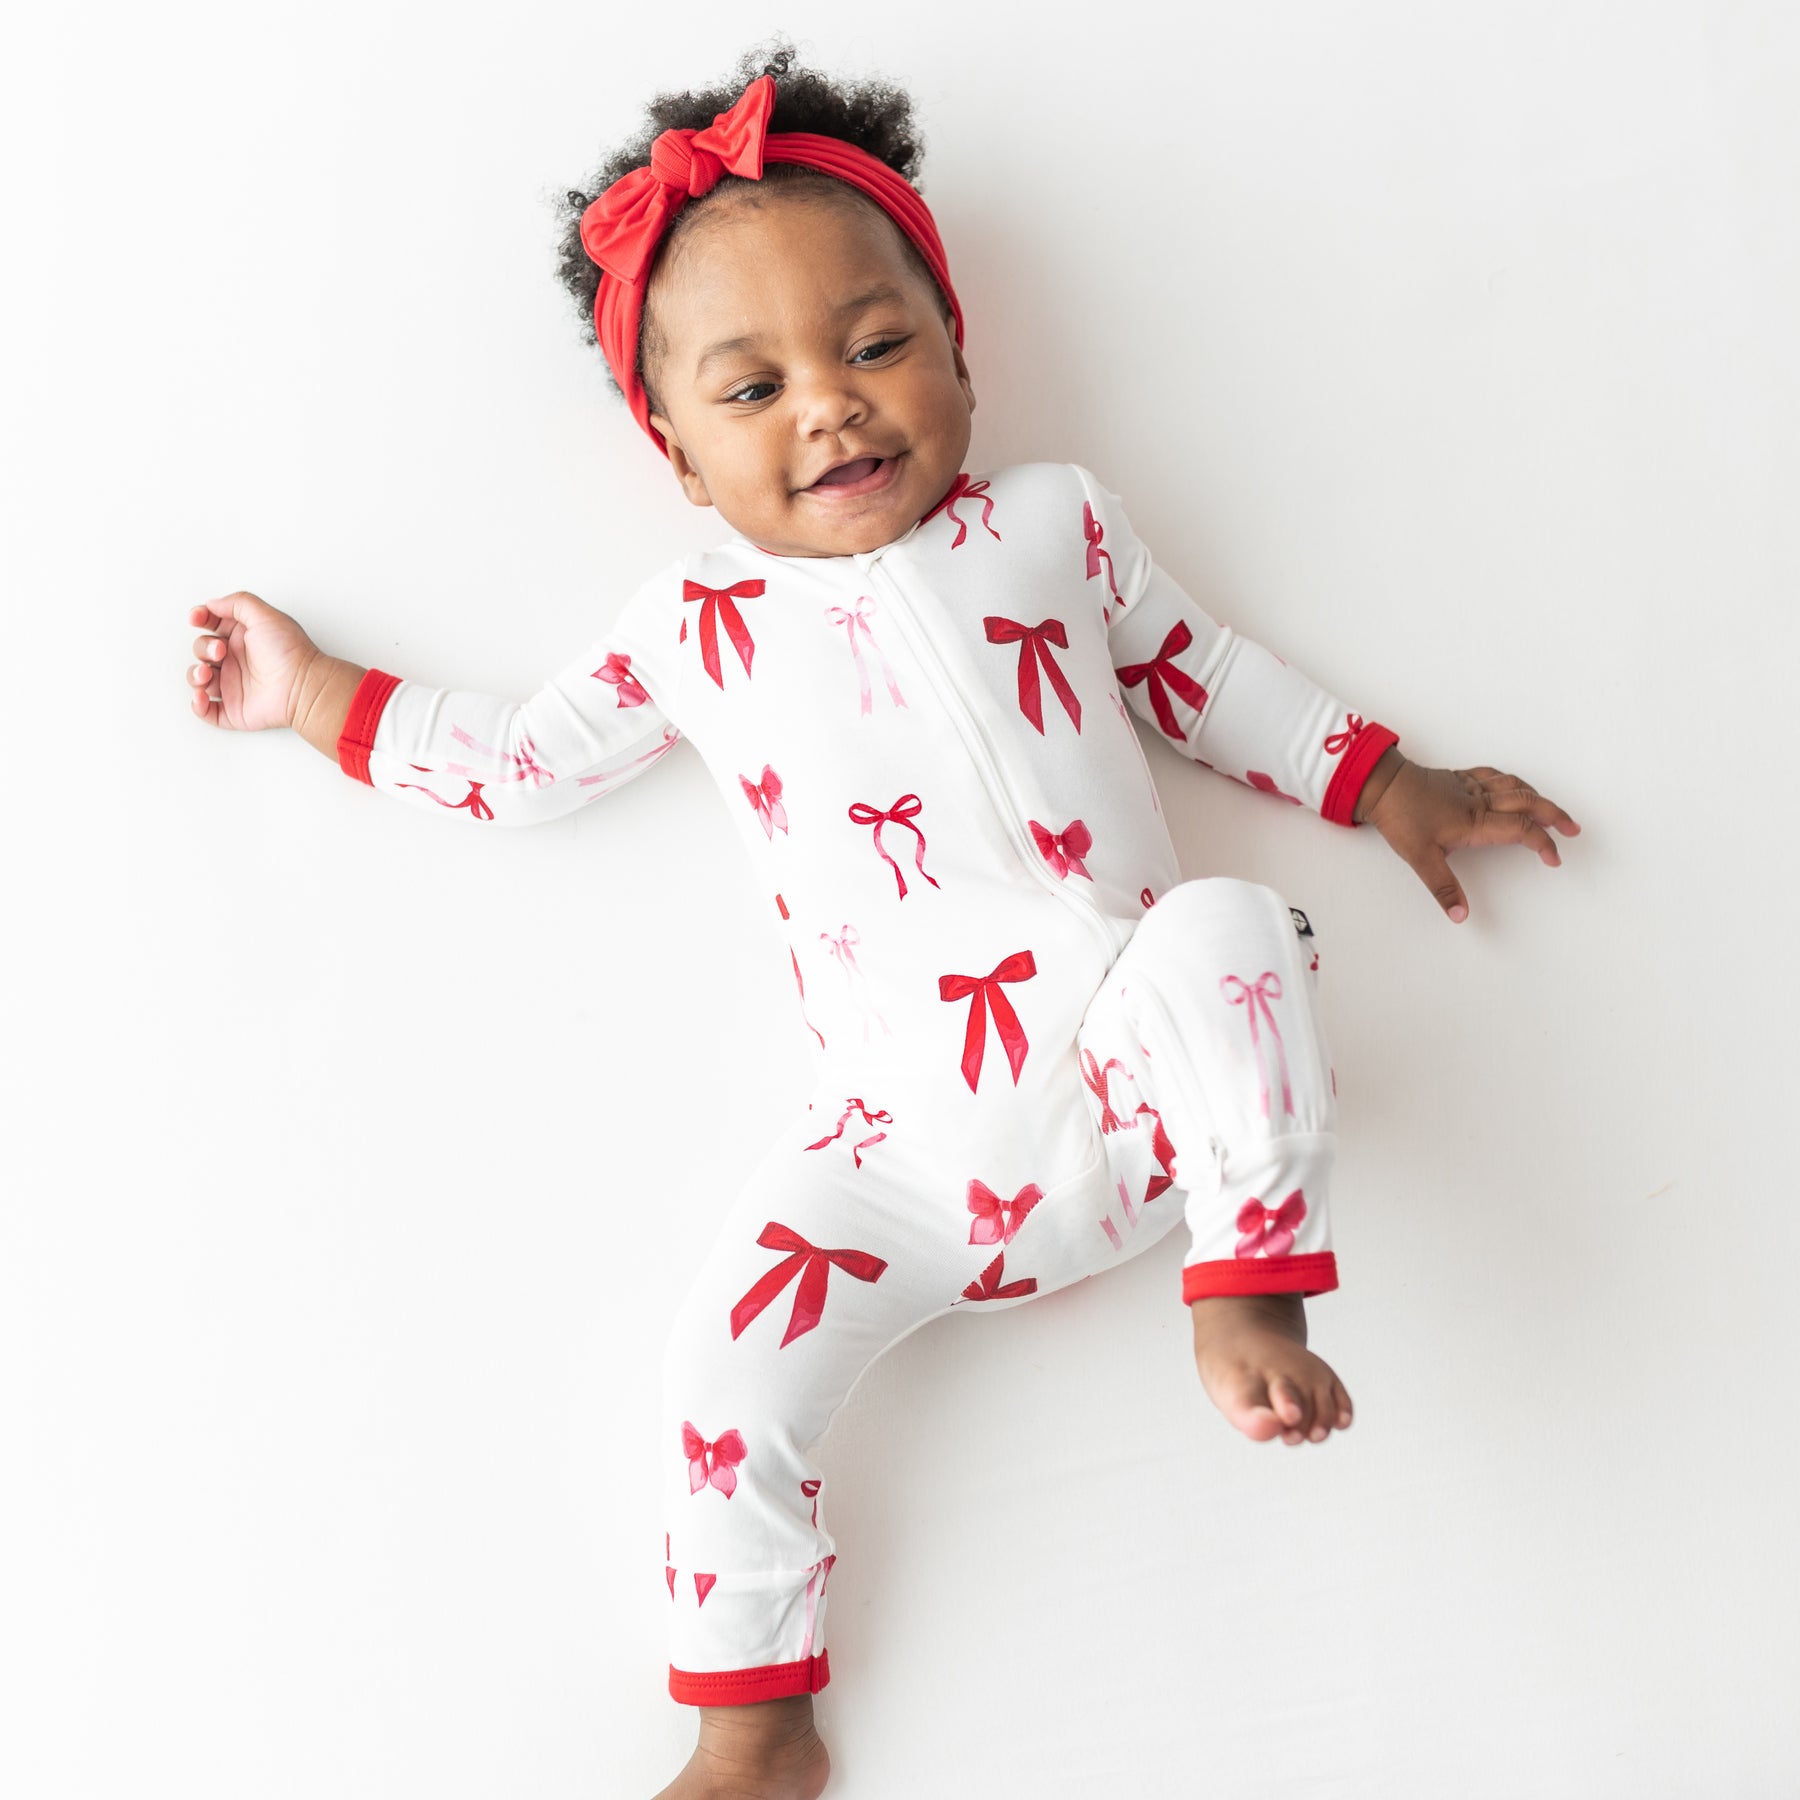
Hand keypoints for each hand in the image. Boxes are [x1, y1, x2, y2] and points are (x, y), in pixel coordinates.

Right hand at [186, 591, 325, 732]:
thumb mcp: (265, 616)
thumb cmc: (290, 653)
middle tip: (220, 650)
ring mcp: (234, 685)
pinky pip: (207, 710)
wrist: (303, 687)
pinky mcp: (234, 709)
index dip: (200, 619)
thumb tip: (213, 603)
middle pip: (202, 650)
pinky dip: (198, 705)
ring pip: (199, 679)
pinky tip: (202, 696)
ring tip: (206, 674)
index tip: (197, 618)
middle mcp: (237, 660)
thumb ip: (238, 603)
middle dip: (203, 648)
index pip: (212, 625)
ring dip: (195, 675)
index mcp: (243, 637)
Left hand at [1359, 753, 1581, 923]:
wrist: (1381, 784)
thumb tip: (1461, 915)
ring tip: (1552, 810)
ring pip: (1515, 786)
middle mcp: (1479, 801)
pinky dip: (1512, 781)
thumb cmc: (1401, 818)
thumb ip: (1444, 887)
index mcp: (1475, 821)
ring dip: (1538, 797)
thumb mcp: (1420, 858)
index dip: (1543, 843)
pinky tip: (1514, 786)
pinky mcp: (1458, 778)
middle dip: (1554, 815)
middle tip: (1573, 828)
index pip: (1521, 830)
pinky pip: (1495, 775)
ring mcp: (1470, 787)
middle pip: (1528, 802)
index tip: (1554, 858)